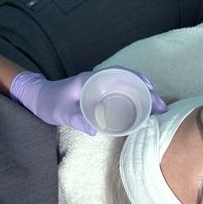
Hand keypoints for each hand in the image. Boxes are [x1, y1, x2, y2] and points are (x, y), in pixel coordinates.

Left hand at [9, 67, 167, 134]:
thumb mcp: (62, 112)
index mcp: (92, 79)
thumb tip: (95, 129)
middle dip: (147, 92)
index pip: (120, 74)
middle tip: (162, 108)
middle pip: (129, 82)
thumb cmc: (50, 102)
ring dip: (143, 98)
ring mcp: (100, 87)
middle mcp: (99, 80)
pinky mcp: (100, 96)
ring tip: (158, 111)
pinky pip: (121, 96)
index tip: (151, 89)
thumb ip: (77, 119)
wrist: (39, 99)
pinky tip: (143, 113)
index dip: (137, 80)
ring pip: (127, 89)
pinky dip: (134, 102)